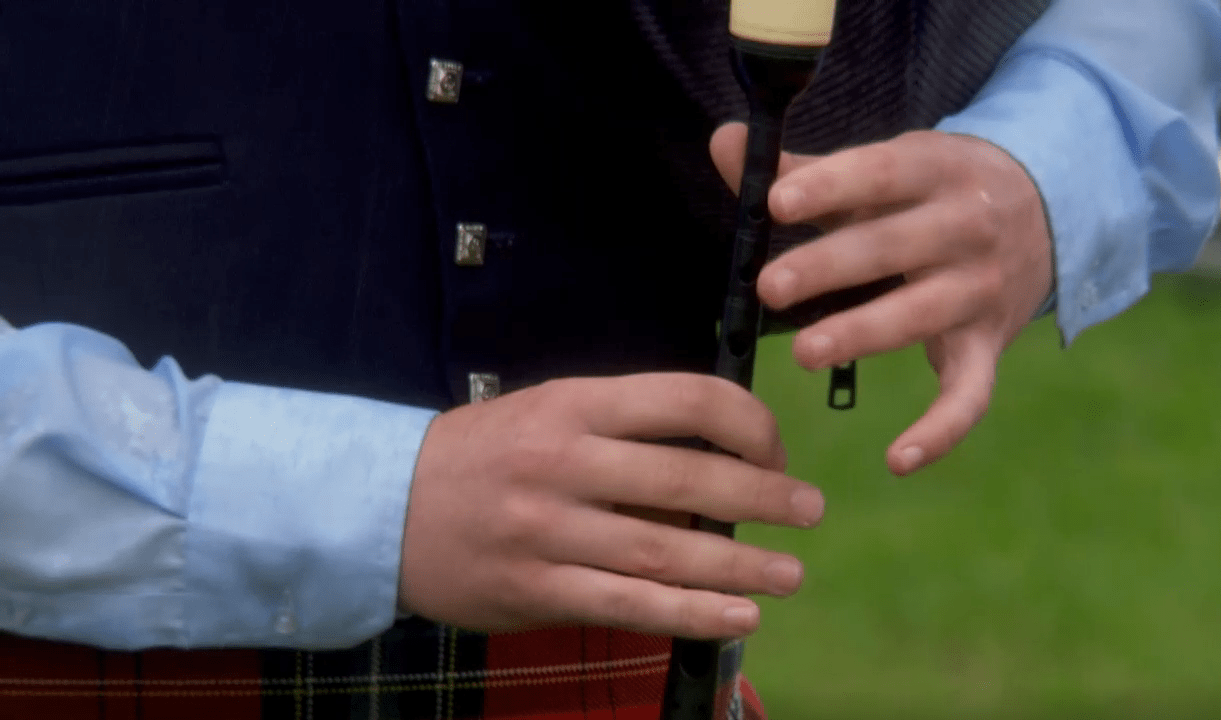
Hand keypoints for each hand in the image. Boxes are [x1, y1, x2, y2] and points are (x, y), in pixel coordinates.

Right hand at [397, 373, 824, 638]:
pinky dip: (691, 614)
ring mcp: (546, 531)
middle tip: (809, 511)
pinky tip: (739, 617)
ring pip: (664, 553)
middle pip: (686, 481)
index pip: (685, 401)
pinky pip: (628, 606)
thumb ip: (625, 427)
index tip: (773, 450)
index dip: (748, 424)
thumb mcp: (548, 410)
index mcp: (572, 404)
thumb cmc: (483, 454)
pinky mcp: (535, 589)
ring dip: (740, 566)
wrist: (383, 506)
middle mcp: (562, 463)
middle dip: (762, 497)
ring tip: (790, 573)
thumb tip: (721, 456)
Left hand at [710, 123, 1053, 475]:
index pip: (881, 173)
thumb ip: (802, 168)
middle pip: (894, 247)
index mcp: (934, 169)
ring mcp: (982, 290)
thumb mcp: (883, 166)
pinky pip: (971, 395)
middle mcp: (967, 227)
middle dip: (831, 267)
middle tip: (769, 288)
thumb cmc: (930, 190)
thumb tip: (724, 141)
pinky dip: (942, 432)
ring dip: (864, 334)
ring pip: (923, 315)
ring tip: (804, 351)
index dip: (829, 186)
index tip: (777, 204)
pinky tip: (896, 461)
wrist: (1049, 208)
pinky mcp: (990, 345)